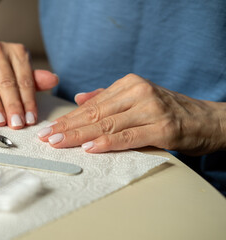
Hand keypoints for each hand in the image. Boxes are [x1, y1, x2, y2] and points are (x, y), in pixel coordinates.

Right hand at [0, 39, 57, 128]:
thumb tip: (54, 80)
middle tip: (17, 123)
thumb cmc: (2, 63)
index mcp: (17, 52)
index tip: (31, 119)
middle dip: (13, 106)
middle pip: (7, 83)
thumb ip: (35, 79)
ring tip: (1, 121)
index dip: (28, 101)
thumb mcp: (20, 67)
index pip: (25, 80)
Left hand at [38, 73, 225, 155]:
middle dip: (68, 126)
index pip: (92, 104)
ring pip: (107, 124)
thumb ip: (108, 98)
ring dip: (80, 135)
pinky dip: (107, 142)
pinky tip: (89, 147)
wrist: (206, 119)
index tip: (51, 127)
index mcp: (129, 84)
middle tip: (47, 137)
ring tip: (59, 142)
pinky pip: (128, 136)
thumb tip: (80, 99)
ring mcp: (151, 109)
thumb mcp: (137, 98)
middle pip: (95, 113)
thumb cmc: (168, 110)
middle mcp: (138, 93)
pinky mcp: (163, 128)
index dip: (69, 117)